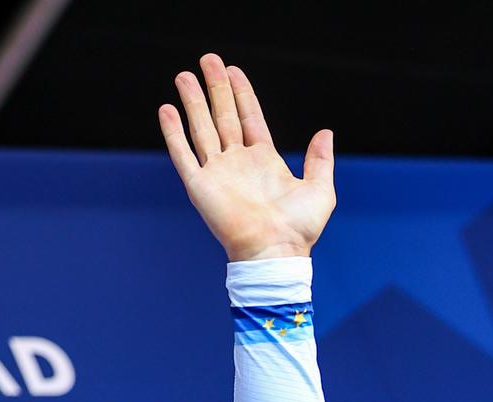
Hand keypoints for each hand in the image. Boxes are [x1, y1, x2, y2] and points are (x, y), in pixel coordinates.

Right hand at [159, 54, 334, 261]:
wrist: (276, 251)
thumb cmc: (299, 228)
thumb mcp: (320, 189)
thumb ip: (320, 160)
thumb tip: (325, 133)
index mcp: (264, 161)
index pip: (249, 117)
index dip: (241, 93)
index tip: (232, 70)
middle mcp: (238, 163)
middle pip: (223, 116)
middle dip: (215, 88)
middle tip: (207, 59)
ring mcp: (217, 173)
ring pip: (202, 128)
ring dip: (193, 102)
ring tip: (184, 76)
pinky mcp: (200, 186)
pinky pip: (183, 155)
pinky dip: (173, 133)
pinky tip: (166, 110)